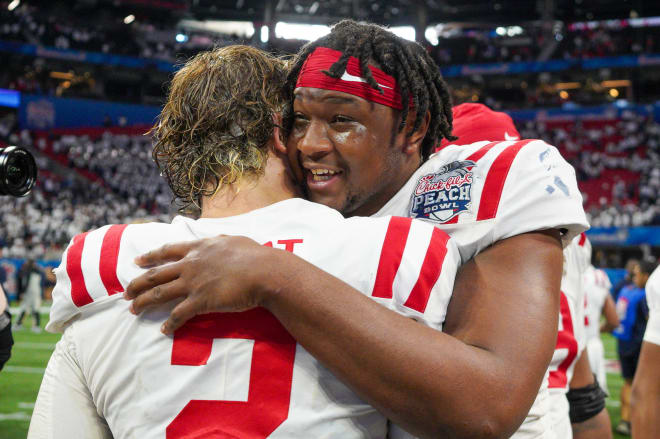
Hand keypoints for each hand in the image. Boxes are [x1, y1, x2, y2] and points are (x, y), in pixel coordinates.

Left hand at [125, 235, 273, 333]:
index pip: (167, 251)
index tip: (137, 260)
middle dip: (137, 284)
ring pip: (159, 293)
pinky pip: (179, 314)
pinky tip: (164, 330)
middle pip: (155, 274)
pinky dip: (170, 324)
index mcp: (198, 247)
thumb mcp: (234, 240)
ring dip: (143, 302)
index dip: (149, 256)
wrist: (264, 271)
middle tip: (126, 292)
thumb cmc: (255, 255)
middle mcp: (190, 264)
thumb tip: (220, 239)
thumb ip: (221, 241)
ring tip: (133, 310)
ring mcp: (193, 283)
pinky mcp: (200, 301)